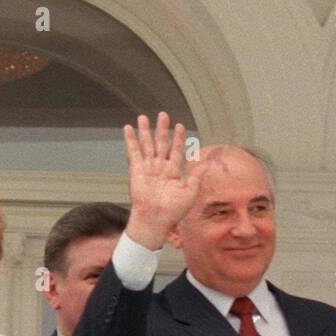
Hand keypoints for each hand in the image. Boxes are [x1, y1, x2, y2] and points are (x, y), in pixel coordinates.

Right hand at [122, 112, 204, 249]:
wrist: (156, 219)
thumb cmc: (173, 211)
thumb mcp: (190, 192)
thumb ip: (196, 176)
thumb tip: (207, 163)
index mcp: (172, 172)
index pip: (176, 151)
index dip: (178, 138)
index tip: (180, 126)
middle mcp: (160, 168)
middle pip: (161, 143)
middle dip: (162, 129)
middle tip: (163, 115)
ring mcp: (148, 168)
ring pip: (147, 145)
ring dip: (145, 131)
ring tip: (144, 117)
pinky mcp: (136, 170)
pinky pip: (133, 152)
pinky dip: (131, 140)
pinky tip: (128, 128)